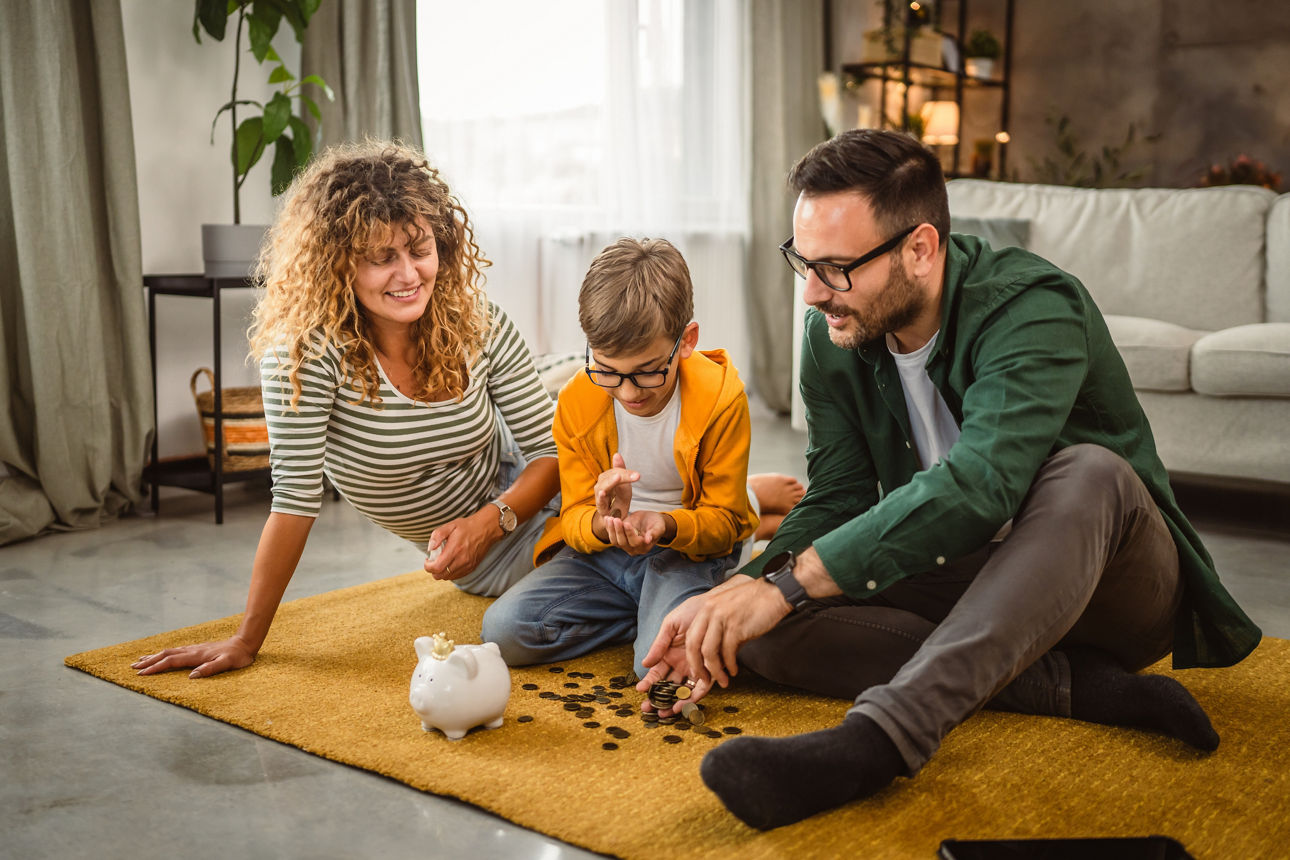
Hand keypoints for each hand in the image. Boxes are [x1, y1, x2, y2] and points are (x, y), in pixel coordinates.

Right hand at [131, 636, 256, 678]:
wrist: (245, 643)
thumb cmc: (238, 656)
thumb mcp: (227, 664)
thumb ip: (210, 669)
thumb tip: (191, 676)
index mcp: (196, 656)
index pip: (171, 662)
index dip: (156, 668)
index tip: (142, 674)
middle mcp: (192, 651)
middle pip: (165, 655)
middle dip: (149, 661)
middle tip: (133, 667)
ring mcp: (194, 649)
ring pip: (169, 651)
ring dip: (154, 656)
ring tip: (140, 660)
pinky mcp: (196, 649)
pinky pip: (175, 651)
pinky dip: (164, 654)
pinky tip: (161, 655)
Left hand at [424, 508, 499, 580]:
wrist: (486, 529)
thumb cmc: (468, 526)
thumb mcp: (450, 525)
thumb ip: (437, 536)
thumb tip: (430, 548)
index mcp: (455, 550)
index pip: (436, 568)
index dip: (428, 566)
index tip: (427, 559)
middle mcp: (462, 560)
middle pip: (440, 576)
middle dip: (433, 570)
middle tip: (434, 560)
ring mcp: (467, 565)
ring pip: (448, 577)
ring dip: (442, 571)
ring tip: (443, 560)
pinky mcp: (472, 568)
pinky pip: (457, 576)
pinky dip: (450, 572)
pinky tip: (451, 562)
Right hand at [594, 453, 638, 520]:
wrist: (616, 515)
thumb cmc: (619, 498)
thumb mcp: (624, 484)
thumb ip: (622, 471)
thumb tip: (616, 454)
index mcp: (608, 477)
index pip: (617, 472)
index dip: (627, 473)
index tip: (638, 476)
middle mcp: (602, 483)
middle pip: (611, 477)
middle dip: (622, 475)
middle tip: (633, 475)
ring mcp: (599, 494)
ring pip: (604, 486)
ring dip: (611, 482)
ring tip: (617, 478)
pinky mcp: (599, 505)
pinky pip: (600, 499)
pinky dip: (601, 496)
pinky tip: (603, 492)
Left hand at [602, 510, 669, 554]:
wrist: (651, 521)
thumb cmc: (656, 523)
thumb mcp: (658, 527)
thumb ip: (654, 533)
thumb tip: (648, 540)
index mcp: (644, 547)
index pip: (634, 542)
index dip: (629, 533)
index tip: (626, 523)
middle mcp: (633, 549)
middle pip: (623, 542)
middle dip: (618, 531)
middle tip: (616, 519)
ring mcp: (625, 545)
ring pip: (615, 541)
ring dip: (611, 530)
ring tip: (609, 519)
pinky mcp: (619, 539)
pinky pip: (612, 535)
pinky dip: (608, 528)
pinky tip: (606, 519)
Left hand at [641, 574, 788, 691]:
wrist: (773, 593)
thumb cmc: (753, 604)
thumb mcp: (727, 612)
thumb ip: (717, 631)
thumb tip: (714, 657)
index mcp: (706, 609)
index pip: (690, 637)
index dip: (691, 657)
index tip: (697, 670)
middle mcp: (710, 612)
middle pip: (694, 646)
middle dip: (697, 667)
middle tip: (703, 680)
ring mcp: (722, 619)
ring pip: (709, 652)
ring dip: (715, 671)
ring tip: (723, 680)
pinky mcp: (736, 627)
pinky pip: (727, 652)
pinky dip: (730, 665)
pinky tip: (734, 670)